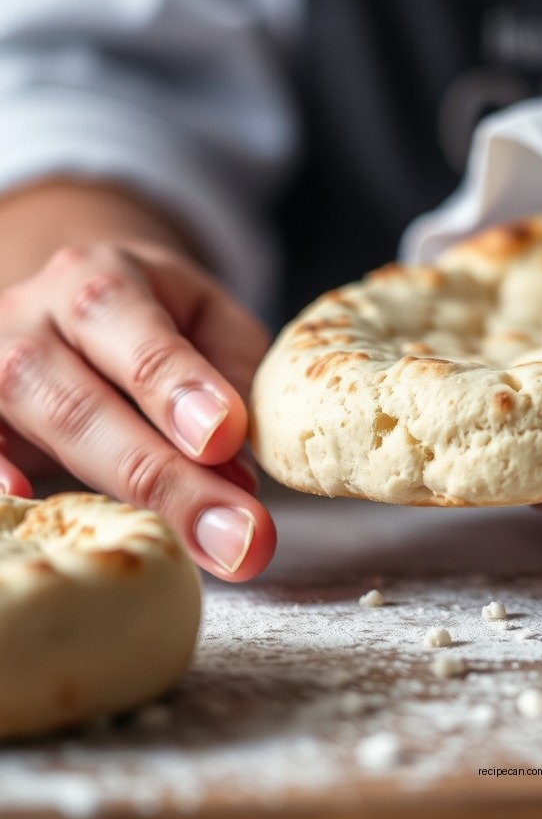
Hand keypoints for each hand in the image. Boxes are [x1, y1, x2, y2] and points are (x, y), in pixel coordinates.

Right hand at [0, 240, 274, 579]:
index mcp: (107, 278)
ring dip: (112, 492)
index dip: (178, 390)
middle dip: (162, 474)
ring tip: (190, 541)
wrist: (82, 296)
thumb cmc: (164, 318)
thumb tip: (235, 469)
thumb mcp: (215, 323)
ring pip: (28, 421)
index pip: (139, 334)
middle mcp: (34, 313)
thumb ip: (232, 382)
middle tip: (236, 534)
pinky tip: (27, 504)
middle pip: (81, 399)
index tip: (224, 439)